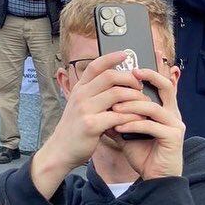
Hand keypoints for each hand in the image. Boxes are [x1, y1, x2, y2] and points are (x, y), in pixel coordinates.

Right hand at [30, 51, 147, 198]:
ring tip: (144, 103)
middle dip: (130, 78)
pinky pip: (118, 115)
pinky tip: (139, 120)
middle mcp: (80, 96)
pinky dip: (131, 117)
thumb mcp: (79, 106)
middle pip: (110, 76)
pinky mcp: (91, 125)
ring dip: (135, 98)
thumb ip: (93, 94)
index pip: (95, 66)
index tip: (125, 54)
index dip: (111, 57)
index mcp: (79, 89)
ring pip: (117, 94)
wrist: (60, 150)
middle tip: (140, 86)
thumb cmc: (75, 128)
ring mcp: (84, 109)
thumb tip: (115, 84)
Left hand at [110, 51, 184, 179]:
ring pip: (153, 107)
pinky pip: (152, 126)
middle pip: (166, 86)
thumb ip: (117, 115)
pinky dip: (133, 125)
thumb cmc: (141, 151)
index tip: (130, 64)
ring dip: (130, 107)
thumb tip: (99, 100)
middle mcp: (173, 113)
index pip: (159, 83)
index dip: (148, 71)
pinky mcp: (174, 137)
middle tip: (129, 75)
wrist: (153, 176)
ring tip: (113, 110)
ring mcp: (176, 124)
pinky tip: (118, 127)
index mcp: (163, 108)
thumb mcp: (126, 129)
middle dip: (148, 77)